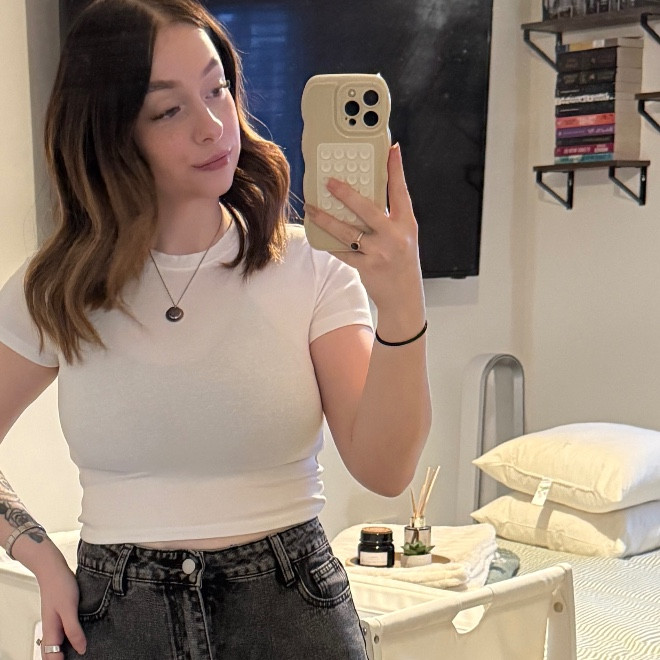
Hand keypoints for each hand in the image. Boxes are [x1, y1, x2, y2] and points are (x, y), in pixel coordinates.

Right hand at [37, 561, 85, 657]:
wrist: (53, 569)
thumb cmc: (60, 586)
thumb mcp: (69, 609)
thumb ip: (73, 629)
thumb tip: (81, 649)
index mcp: (51, 631)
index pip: (52, 657)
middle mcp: (51, 629)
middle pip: (52, 653)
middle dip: (60, 659)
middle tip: (79, 658)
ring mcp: (55, 622)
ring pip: (57, 643)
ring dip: (65, 650)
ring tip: (81, 651)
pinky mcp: (61, 614)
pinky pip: (62, 633)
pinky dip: (69, 638)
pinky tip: (80, 635)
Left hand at [305, 143, 424, 331]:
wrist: (404, 298)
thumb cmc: (402, 263)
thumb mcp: (404, 236)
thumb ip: (390, 216)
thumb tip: (370, 190)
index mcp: (406, 224)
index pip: (401, 191)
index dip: (396, 169)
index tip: (390, 149)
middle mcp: (395, 236)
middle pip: (368, 209)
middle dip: (346, 194)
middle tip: (329, 182)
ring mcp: (380, 252)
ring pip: (348, 231)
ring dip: (326, 219)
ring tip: (312, 209)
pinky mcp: (366, 267)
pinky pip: (342, 251)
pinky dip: (329, 242)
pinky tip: (317, 234)